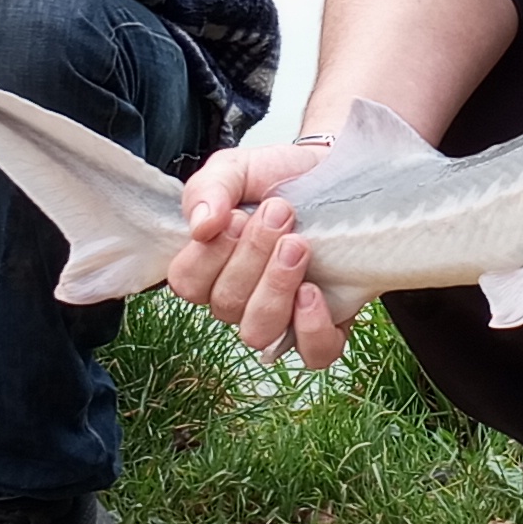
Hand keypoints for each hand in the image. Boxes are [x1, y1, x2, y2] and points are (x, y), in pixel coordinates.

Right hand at [168, 139, 352, 367]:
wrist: (335, 173)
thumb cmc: (281, 178)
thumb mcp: (236, 169)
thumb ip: (208, 189)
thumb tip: (200, 225)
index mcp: (209, 266)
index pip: (187, 283)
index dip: (209, 255)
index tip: (237, 215)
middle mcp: (239, 298)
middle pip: (226, 305)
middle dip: (253, 255)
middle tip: (280, 213)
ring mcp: (280, 317)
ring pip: (258, 330)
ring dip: (275, 286)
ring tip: (299, 244)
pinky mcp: (323, 327)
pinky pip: (313, 354)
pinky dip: (310, 328)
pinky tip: (313, 292)